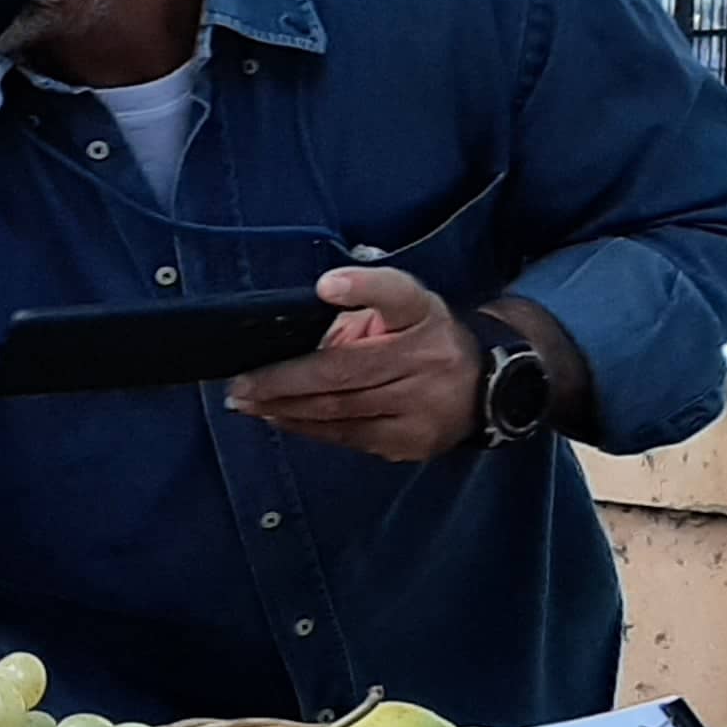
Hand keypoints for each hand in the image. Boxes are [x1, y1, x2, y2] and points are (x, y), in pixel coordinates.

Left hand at [227, 266, 480, 459]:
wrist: (487, 388)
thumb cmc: (423, 339)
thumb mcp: (402, 312)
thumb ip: (356, 315)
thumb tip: (291, 341)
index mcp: (422, 314)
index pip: (396, 294)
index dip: (362, 288)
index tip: (327, 285)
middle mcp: (428, 357)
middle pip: (342, 371)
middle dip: (282, 380)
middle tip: (239, 385)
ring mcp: (424, 404)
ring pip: (339, 410)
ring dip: (284, 408)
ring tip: (247, 403)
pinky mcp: (413, 440)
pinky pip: (348, 437)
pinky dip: (307, 427)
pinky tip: (280, 418)